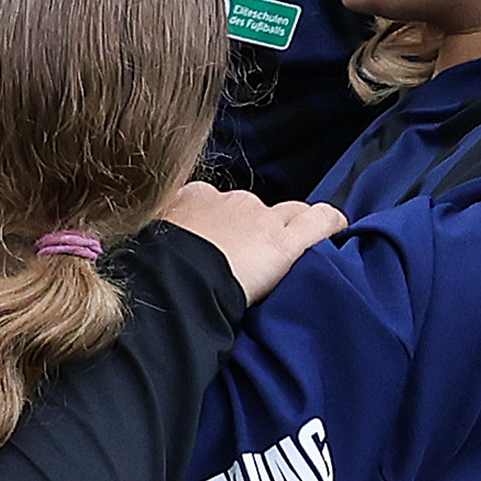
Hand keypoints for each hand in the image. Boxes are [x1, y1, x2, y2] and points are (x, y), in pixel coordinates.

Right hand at [154, 181, 347, 303]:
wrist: (173, 280)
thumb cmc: (151, 270)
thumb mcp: (143, 246)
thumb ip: (157, 243)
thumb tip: (147, 258)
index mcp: (189, 200)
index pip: (213, 202)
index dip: (221, 224)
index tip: (219, 244)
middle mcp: (228, 201)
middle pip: (253, 209)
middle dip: (256, 228)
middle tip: (251, 259)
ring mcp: (260, 218)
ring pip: (290, 213)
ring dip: (292, 227)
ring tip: (295, 251)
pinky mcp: (286, 241)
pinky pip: (321, 221)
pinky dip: (331, 225)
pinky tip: (337, 232)